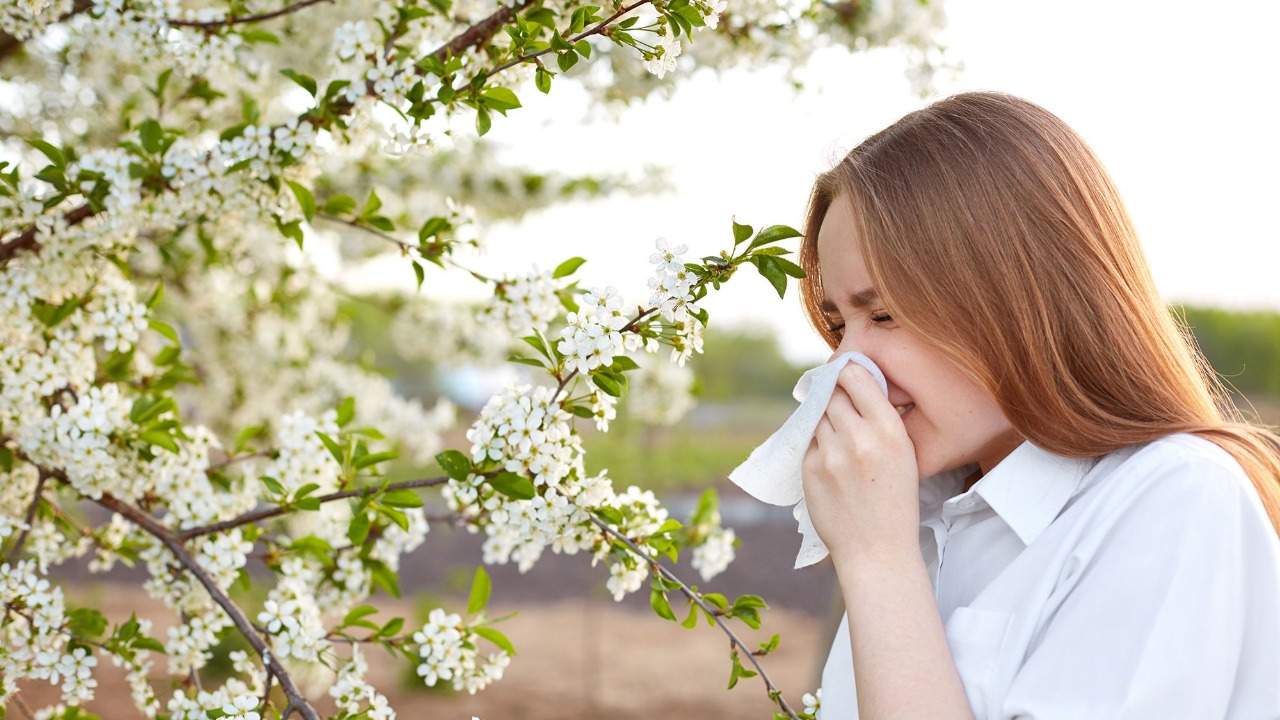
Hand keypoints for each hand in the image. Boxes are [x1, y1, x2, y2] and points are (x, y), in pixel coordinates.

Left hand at [802, 363, 920, 562]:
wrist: (877, 550)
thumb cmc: (895, 502)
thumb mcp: (905, 454)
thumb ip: (881, 420)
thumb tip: (854, 385)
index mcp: (889, 430)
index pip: (856, 377)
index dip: (847, 371)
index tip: (845, 373)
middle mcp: (858, 437)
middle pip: (833, 394)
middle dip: (835, 395)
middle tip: (839, 404)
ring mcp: (831, 453)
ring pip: (818, 416)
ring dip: (825, 420)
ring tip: (840, 439)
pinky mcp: (810, 469)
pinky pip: (809, 441)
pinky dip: (817, 444)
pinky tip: (832, 461)